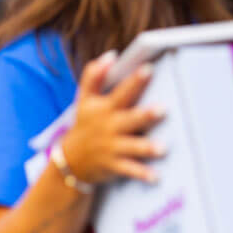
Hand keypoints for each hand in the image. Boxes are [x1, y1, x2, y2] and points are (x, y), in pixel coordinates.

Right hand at [58, 52, 166, 185]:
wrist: (70, 161)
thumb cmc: (86, 125)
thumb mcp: (85, 100)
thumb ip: (95, 76)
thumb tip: (111, 55)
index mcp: (105, 108)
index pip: (121, 91)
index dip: (134, 80)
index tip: (148, 69)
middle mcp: (110, 126)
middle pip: (130, 118)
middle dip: (146, 114)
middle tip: (163, 109)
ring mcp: (112, 147)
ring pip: (132, 146)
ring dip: (146, 148)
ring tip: (162, 148)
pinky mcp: (114, 165)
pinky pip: (129, 170)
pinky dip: (142, 174)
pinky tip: (156, 177)